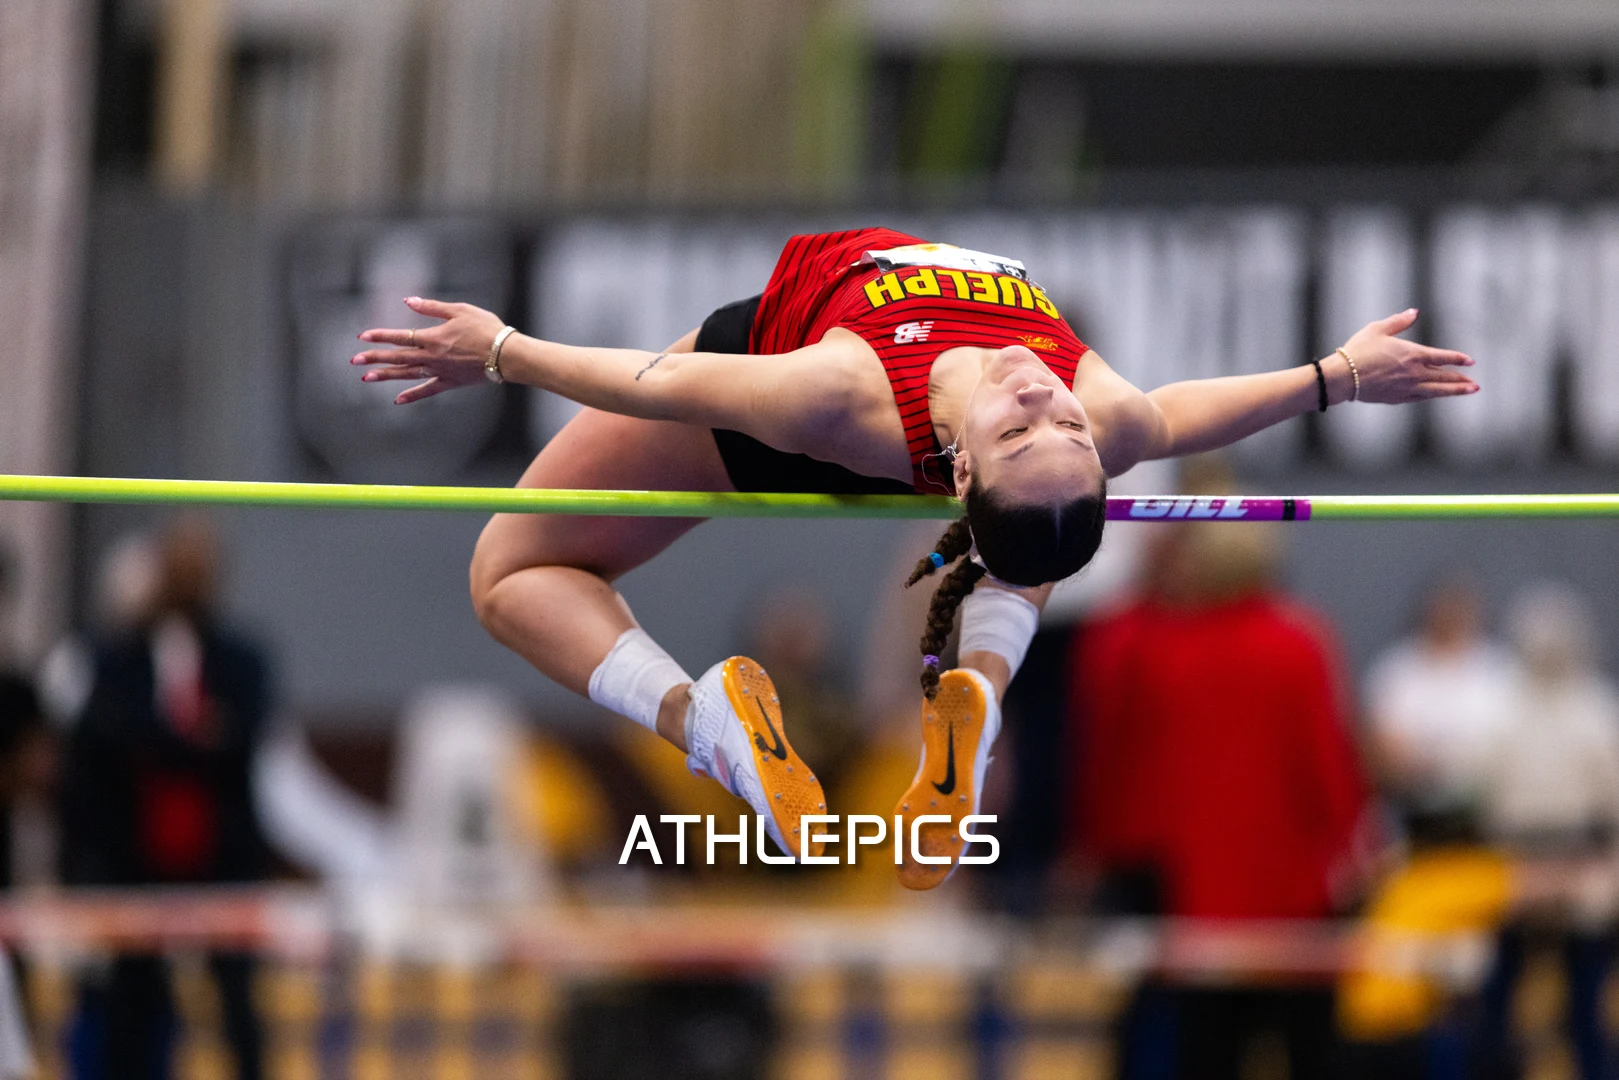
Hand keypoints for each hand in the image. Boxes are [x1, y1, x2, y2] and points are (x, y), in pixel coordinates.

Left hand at [352, 296, 505, 403]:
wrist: (506, 355)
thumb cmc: (486, 329)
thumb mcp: (460, 310)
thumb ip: (432, 308)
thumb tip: (409, 301)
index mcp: (433, 338)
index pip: (400, 337)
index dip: (380, 336)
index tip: (362, 337)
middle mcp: (432, 357)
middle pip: (398, 358)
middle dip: (374, 358)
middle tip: (354, 360)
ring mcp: (440, 371)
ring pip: (407, 374)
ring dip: (386, 376)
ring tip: (366, 378)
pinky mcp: (450, 382)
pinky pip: (427, 390)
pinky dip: (412, 396)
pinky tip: (398, 400)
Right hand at [1338, 309, 1476, 404]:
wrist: (1343, 377)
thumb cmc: (1357, 351)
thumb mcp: (1377, 329)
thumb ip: (1398, 321)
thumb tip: (1414, 312)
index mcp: (1412, 354)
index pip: (1442, 357)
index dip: (1458, 359)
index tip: (1470, 361)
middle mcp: (1414, 373)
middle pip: (1444, 376)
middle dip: (1461, 379)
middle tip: (1474, 383)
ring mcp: (1407, 388)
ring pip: (1437, 390)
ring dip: (1455, 391)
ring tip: (1469, 390)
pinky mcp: (1398, 398)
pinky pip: (1421, 398)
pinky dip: (1433, 396)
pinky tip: (1438, 396)